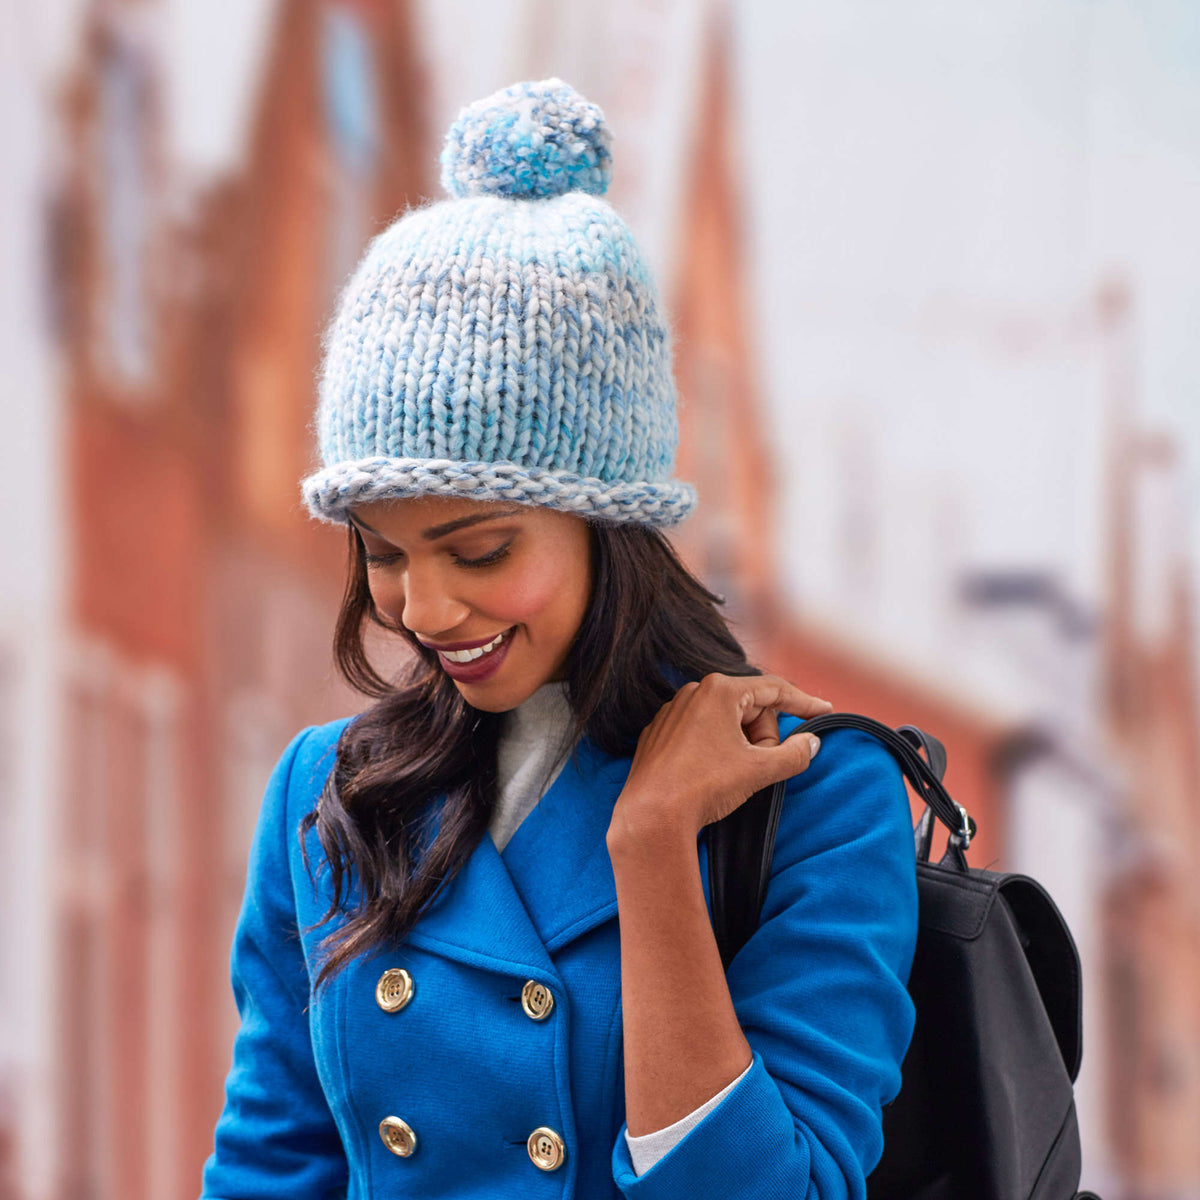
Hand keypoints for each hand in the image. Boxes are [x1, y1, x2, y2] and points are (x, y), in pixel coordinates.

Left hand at [609, 673, 832, 842]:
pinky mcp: (659, 733)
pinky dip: (714, 750)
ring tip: (731, 774)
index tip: (824, 710)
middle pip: (750, 707)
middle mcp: (693, 692)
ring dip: (740, 745)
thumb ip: (793, 754)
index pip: (774, 689)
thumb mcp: (759, 770)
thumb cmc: (703, 786)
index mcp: (719, 691)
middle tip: (759, 766)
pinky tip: (708, 775)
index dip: (803, 702)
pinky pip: (700, 733)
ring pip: (725, 721)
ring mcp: (672, 711)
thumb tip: (811, 743)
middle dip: (763, 736)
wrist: (651, 815)